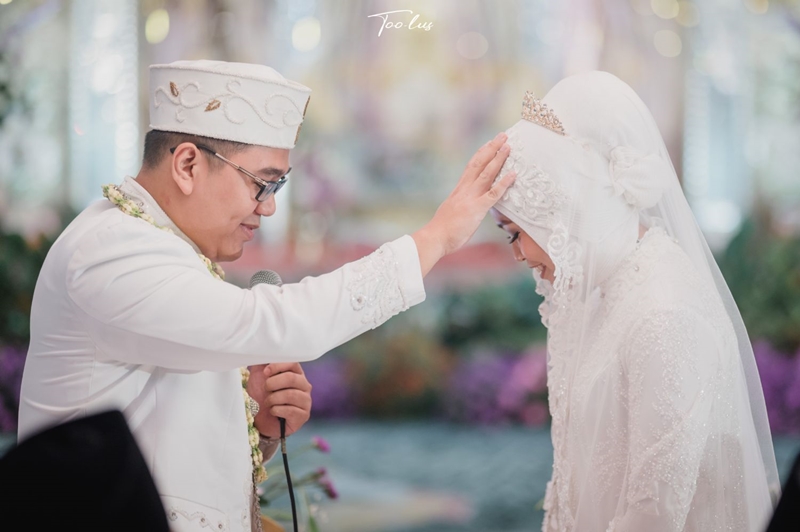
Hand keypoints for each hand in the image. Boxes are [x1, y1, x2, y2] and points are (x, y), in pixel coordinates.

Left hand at [246, 363, 312, 438]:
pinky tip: (273, 411)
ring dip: (273, 399)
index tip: (265, 372)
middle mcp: (304, 385)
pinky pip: (291, 410)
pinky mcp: (304, 415)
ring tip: (267, 402)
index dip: (278, 366)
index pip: (293, 363)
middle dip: (273, 384)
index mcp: (296, 373)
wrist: (260, 420)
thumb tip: (260, 348)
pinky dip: (276, 410)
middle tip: (265, 389)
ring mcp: (306, 401)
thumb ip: (261, 362)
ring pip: (291, 395)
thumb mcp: (258, 377)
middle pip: (292, 378)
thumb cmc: (260, 396)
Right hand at [412, 132, 514, 275]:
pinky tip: (513, 174)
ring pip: (487, 173)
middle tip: (502, 136)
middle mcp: (465, 189)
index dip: (481, 153)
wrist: (434, 238)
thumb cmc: (442, 230)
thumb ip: (460, 204)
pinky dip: (504, 183)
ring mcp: (471, 198)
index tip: (489, 143)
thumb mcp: (451, 211)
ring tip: (508, 146)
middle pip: (479, 163)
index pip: (471, 166)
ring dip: (499, 158)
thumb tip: (465, 205)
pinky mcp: (477, 209)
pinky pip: (494, 193)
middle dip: (491, 148)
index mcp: (459, 190)